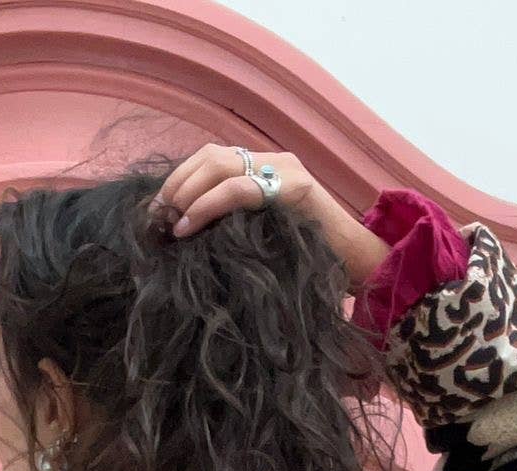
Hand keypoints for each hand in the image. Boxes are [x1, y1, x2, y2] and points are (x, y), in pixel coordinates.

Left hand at [151, 145, 390, 289]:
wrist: (359, 268)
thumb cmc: (310, 263)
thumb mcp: (262, 238)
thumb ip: (234, 226)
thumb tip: (185, 234)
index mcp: (266, 167)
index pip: (212, 158)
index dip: (180, 180)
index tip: (157, 212)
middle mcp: (275, 160)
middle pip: (210, 156)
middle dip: (176, 185)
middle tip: (157, 218)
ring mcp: (286, 170)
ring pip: (220, 165)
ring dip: (186, 192)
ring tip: (171, 222)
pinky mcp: (294, 188)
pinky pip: (239, 188)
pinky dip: (207, 205)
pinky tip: (190, 226)